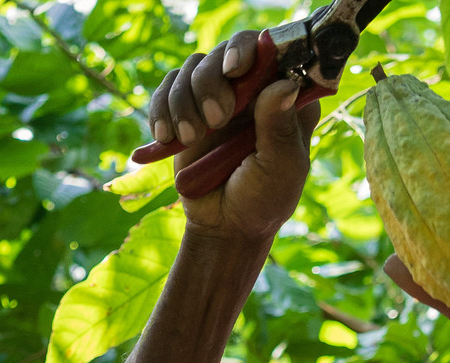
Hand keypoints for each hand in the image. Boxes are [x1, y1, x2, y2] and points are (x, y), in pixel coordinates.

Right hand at [148, 31, 319, 244]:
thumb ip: (279, 127)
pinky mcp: (188, 108)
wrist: (225, 225)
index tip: (235, 69)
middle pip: (226, 52)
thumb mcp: (280, 168)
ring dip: (185, 101)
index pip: (272, 50)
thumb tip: (285, 85)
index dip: (251, 49)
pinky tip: (165, 137)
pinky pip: (168, 88)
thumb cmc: (263, 199)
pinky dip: (162, 108)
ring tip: (191, 139)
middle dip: (212, 81)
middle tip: (216, 120)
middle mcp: (253, 88)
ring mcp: (219, 95)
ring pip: (193, 67)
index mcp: (286, 97)